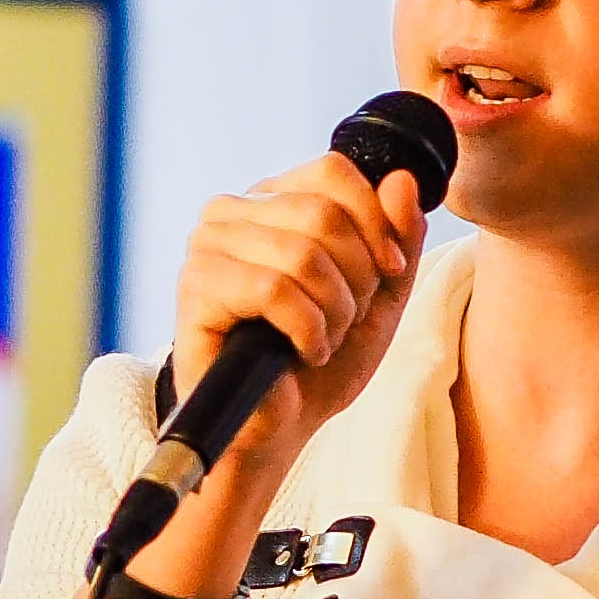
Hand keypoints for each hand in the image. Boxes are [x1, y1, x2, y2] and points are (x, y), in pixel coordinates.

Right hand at [171, 152, 428, 482]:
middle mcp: (230, 213)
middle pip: (324, 214)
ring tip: (321, 340)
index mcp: (270, 200)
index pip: (333, 171)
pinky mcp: (195, 289)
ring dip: (333, 312)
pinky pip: (274, 291)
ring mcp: (206, 247)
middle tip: (345, 320)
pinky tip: (301, 351)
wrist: (281, 427)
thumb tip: (404, 179)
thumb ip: (399, 235)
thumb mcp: (382, 294)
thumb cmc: (321, 359)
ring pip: (302, 254)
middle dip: (356, 279)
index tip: (389, 272)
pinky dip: (307, 331)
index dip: (376, 223)